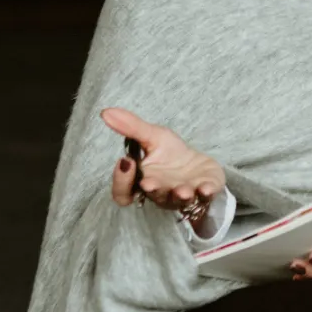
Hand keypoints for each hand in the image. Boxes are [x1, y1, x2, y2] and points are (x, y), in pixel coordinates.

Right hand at [101, 107, 224, 222]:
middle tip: (149, 183)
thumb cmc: (170, 154)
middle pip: (153, 196)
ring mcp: (183, 195)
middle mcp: (161, 193)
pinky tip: (206, 187)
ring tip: (182, 190)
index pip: (123, 193)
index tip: (125, 161)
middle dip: (153, 189)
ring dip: (180, 195)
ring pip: (178, 200)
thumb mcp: (153, 136)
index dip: (121, 182)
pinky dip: (206, 192)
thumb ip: (131, 127)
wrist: (198, 165)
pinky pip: (205, 197)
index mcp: (143, 181)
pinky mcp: (205, 191)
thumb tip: (105, 112)